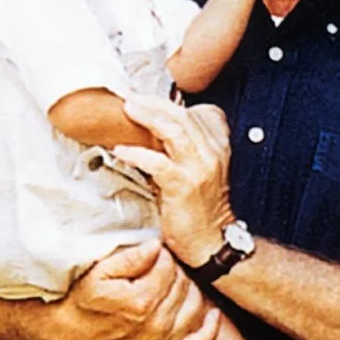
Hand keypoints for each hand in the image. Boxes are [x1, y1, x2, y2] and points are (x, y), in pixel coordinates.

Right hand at [50, 236, 221, 339]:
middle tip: (159, 266)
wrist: (62, 338)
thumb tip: (156, 246)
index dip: (160, 253)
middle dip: (174, 269)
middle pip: (184, 282)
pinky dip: (209, 326)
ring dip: (190, 289)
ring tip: (173, 282)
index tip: (150, 252)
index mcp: (142, 301)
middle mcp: (157, 324)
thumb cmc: (77, 302)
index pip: (169, 264)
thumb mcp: (97, 273)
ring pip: (195, 304)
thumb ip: (129, 257)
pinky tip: (210, 312)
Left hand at [116, 97, 235, 267]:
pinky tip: (121, 150)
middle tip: (130, 99)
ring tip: (127, 110)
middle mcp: (213, 152)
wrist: (211, 241)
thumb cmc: (200, 207)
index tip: (147, 100)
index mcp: (219, 145)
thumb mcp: (199, 169)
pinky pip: (158, 162)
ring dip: (148, 117)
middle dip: (154, 103)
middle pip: (183, 115)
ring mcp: (200, 168)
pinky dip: (137, 153)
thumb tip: (152, 130)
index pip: (199, 112)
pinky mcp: (184, 185)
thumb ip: (184, 148)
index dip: (170, 103)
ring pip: (174, 130)